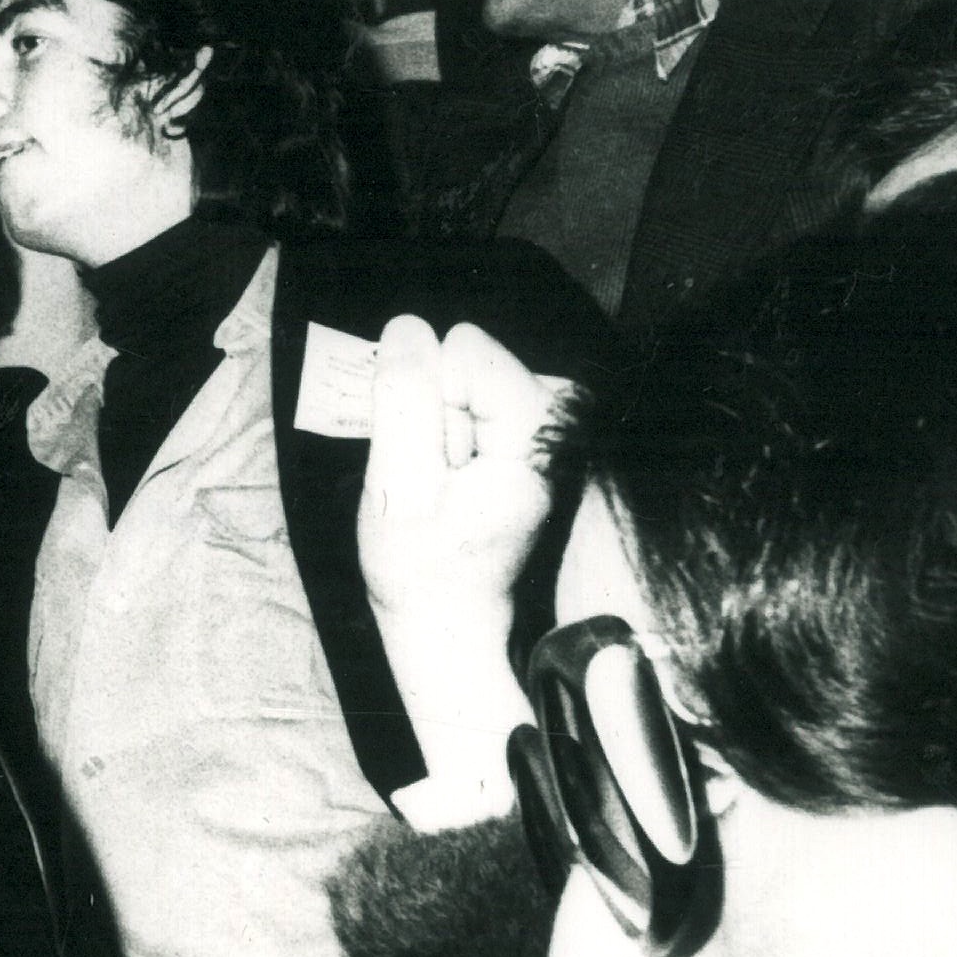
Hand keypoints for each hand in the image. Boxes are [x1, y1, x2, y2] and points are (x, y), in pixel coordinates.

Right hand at [357, 316, 576, 830]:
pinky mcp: (525, 437)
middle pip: (465, 361)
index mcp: (539, 436)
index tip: (434, 465)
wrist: (450, 627)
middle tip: (436, 483)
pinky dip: (446, 437)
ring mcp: (543, 431)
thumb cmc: (424, 571)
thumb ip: (404, 403)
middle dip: (434, 413)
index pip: (465, 351)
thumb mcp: (398, 488)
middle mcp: (557, 424)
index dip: (430, 400)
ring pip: (460, 381)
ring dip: (436, 429)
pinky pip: (465, 401)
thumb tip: (409, 329)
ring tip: (442, 490)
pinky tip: (450, 488)